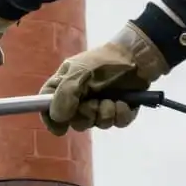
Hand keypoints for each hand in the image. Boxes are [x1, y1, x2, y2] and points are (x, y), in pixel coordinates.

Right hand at [40, 22, 169, 135]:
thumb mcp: (80, 72)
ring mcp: (99, 106)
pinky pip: (116, 123)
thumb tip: (57, 117)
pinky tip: (123, 103)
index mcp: (64, 86)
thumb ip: (65, 94)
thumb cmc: (104, 61)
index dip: (51, 120)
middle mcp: (79, 99)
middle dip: (86, 115)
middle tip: (94, 103)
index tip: (60, 128)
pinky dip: (120, 114)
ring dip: (105, 113)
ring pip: (96, 124)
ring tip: (112, 99)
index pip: (48, 107)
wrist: (137, 56)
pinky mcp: (118, 111)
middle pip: (74, 121)